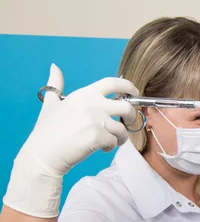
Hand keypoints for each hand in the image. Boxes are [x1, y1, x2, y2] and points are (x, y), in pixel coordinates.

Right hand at [3, 64, 138, 216]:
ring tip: (110, 142)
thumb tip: (54, 66)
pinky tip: (101, 148)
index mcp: (83, 94)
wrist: (42, 155)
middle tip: (126, 125)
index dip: (128, 86)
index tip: (135, 92)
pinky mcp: (97, 136)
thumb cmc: (47, 131)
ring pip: (122, 128)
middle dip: (132, 117)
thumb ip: (56, 84)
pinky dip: (110, 147)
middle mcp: (91, 104)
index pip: (112, 83)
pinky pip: (115, 141)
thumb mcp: (51, 103)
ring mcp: (95, 120)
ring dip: (120, 137)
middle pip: (127, 106)